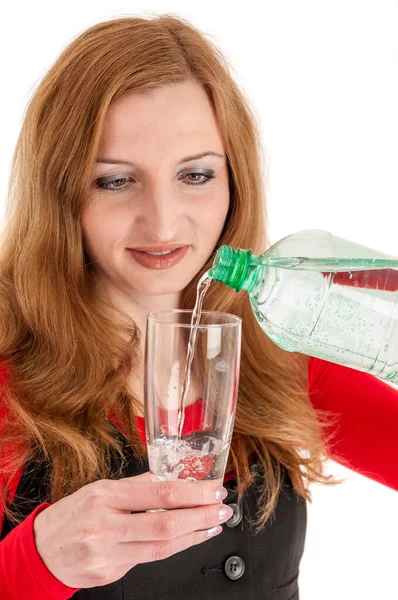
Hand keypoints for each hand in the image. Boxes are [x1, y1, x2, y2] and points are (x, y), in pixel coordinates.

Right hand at [33, 472, 231, 588]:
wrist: (42, 551)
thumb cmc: (72, 515)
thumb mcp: (99, 490)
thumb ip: (136, 485)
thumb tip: (170, 476)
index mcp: (105, 498)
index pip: (159, 494)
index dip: (192, 493)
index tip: (212, 490)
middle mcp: (105, 527)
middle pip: (165, 524)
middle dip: (201, 516)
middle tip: (221, 510)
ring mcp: (107, 555)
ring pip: (161, 548)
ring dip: (193, 536)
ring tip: (212, 525)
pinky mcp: (110, 575)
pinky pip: (148, 560)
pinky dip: (172, 548)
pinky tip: (186, 539)